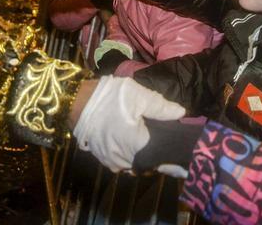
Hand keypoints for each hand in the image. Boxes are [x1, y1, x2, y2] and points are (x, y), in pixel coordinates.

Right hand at [71, 76, 185, 171]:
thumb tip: (181, 113)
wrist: (76, 102)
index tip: (185, 159)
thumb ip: (162, 107)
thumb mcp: (139, 96)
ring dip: (144, 159)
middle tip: (169, 146)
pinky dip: (130, 157)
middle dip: (160, 158)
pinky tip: (135, 145)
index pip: (163, 161)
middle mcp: (125, 161)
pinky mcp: (103, 159)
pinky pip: (123, 164)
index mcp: (137, 147)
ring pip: (135, 166)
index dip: (174, 161)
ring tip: (153, 145)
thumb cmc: (110, 98)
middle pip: (149, 166)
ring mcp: (113, 162)